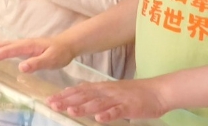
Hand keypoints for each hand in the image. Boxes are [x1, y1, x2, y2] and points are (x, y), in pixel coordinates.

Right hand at [0, 35, 74, 72]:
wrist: (66, 44)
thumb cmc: (60, 53)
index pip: (6, 51)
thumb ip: (37, 63)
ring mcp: (19, 45)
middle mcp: (19, 43)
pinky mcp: (19, 48)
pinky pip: (2, 48)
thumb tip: (21, 67)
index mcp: (25, 45)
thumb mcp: (52, 60)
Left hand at [47, 78, 170, 122]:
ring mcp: (118, 99)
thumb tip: (75, 93)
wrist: (157, 91)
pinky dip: (108, 114)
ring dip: (84, 107)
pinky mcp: (129, 107)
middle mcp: (107, 91)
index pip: (80, 90)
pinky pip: (117, 111)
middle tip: (53, 105)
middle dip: (68, 100)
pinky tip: (99, 118)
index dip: (65, 95)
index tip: (50, 99)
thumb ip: (94, 93)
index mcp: (102, 88)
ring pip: (98, 103)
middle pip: (85, 96)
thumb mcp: (111, 90)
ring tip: (70, 110)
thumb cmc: (133, 94)